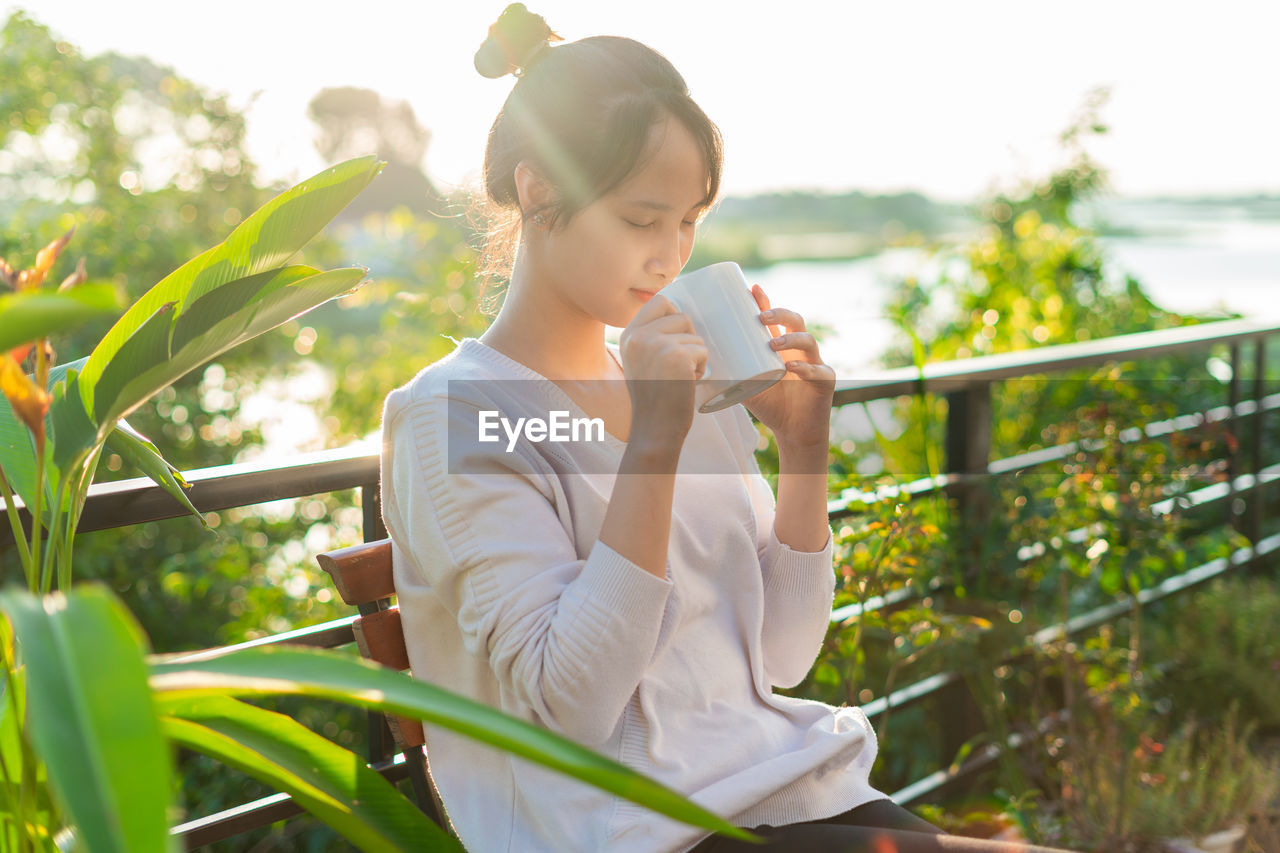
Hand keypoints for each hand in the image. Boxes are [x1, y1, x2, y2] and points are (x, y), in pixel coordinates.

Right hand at [618, 294, 708, 450]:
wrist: (655, 428)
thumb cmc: (654, 397)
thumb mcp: (640, 361)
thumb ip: (650, 338)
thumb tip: (678, 313)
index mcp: (629, 335)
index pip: (658, 301)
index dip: (674, 314)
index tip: (677, 336)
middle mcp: (639, 336)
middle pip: (681, 316)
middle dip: (688, 338)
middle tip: (680, 363)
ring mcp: (657, 344)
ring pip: (695, 335)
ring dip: (695, 356)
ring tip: (681, 377)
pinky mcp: (677, 356)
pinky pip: (702, 350)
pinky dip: (701, 368)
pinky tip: (687, 383)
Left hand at [742, 284, 835, 449]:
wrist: (793, 432)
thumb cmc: (770, 405)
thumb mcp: (746, 386)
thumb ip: (730, 375)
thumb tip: (697, 366)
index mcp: (782, 347)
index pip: (776, 318)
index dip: (766, 302)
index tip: (753, 288)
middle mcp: (799, 350)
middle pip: (795, 321)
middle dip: (779, 314)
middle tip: (761, 317)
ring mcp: (815, 363)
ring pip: (809, 341)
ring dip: (790, 339)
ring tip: (773, 344)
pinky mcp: (825, 381)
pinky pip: (819, 370)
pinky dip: (806, 368)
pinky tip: (792, 367)